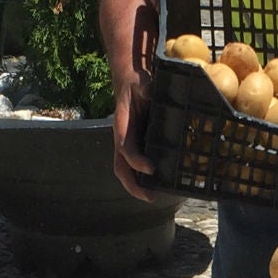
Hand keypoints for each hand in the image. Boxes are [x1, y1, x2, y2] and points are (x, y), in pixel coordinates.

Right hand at [111, 75, 157, 202]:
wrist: (129, 81)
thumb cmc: (136, 82)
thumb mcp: (141, 82)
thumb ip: (145, 88)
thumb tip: (149, 92)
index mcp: (122, 125)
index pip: (125, 148)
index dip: (136, 160)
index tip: (151, 169)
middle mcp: (123, 137)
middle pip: (121, 166)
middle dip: (132, 184)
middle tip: (150, 197)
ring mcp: (128, 141)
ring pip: (125, 168)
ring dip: (136, 184)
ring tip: (151, 196)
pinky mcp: (136, 142)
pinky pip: (135, 163)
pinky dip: (142, 175)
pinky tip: (157, 182)